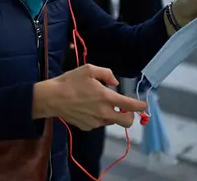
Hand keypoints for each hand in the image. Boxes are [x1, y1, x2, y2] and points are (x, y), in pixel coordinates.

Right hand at [33, 64, 147, 130]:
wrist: (52, 98)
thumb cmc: (70, 82)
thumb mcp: (88, 69)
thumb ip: (106, 74)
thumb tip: (114, 82)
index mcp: (107, 97)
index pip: (131, 106)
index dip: (141, 106)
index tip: (144, 105)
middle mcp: (104, 112)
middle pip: (127, 122)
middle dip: (130, 116)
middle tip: (124, 109)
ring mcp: (96, 122)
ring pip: (111, 121)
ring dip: (111, 114)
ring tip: (98, 104)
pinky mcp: (87, 126)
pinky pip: (99, 123)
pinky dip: (98, 117)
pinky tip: (87, 109)